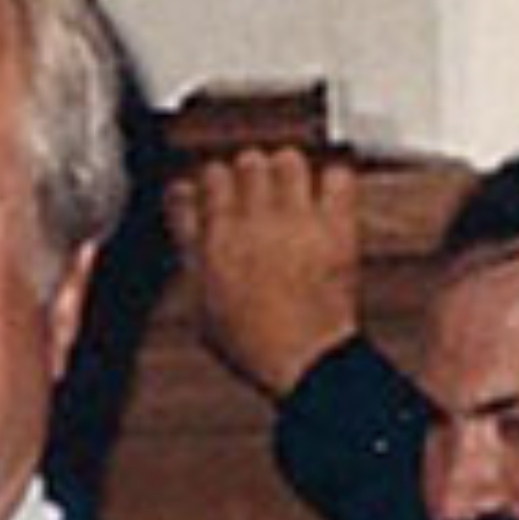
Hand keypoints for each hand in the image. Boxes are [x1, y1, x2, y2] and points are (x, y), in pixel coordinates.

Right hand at [166, 147, 359, 398]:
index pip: (204, 180)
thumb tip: (181, 206)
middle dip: (247, 169)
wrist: (302, 360)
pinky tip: (325, 192)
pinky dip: (333, 179)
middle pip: (245, 162)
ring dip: (286, 167)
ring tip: (288, 183)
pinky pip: (337, 178)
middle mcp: (251, 224)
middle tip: (254, 183)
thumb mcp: (198, 298)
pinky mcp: (334, 228)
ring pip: (287, 160)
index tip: (217, 187)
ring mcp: (295, 223)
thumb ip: (188, 244)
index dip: (210, 181)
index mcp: (214, 240)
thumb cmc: (251, 342)